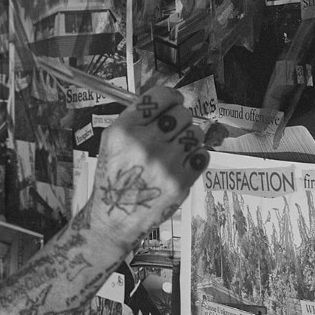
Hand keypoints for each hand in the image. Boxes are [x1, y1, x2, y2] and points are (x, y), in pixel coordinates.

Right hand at [87, 86, 208, 249]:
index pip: (159, 97)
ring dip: (189, 139)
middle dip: (180, 120)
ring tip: (176, 150)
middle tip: (173, 131)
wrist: (114, 218)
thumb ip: (137, 118)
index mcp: (124, 130)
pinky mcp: (180, 182)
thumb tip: (170, 100)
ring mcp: (164, 163)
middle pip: (182, 113)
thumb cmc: (115, 177)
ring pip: (195, 133)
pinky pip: (203, 155)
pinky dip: (195, 157)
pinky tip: (181, 164)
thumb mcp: (111, 141)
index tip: (174, 102)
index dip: (171, 97)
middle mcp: (144, 144)